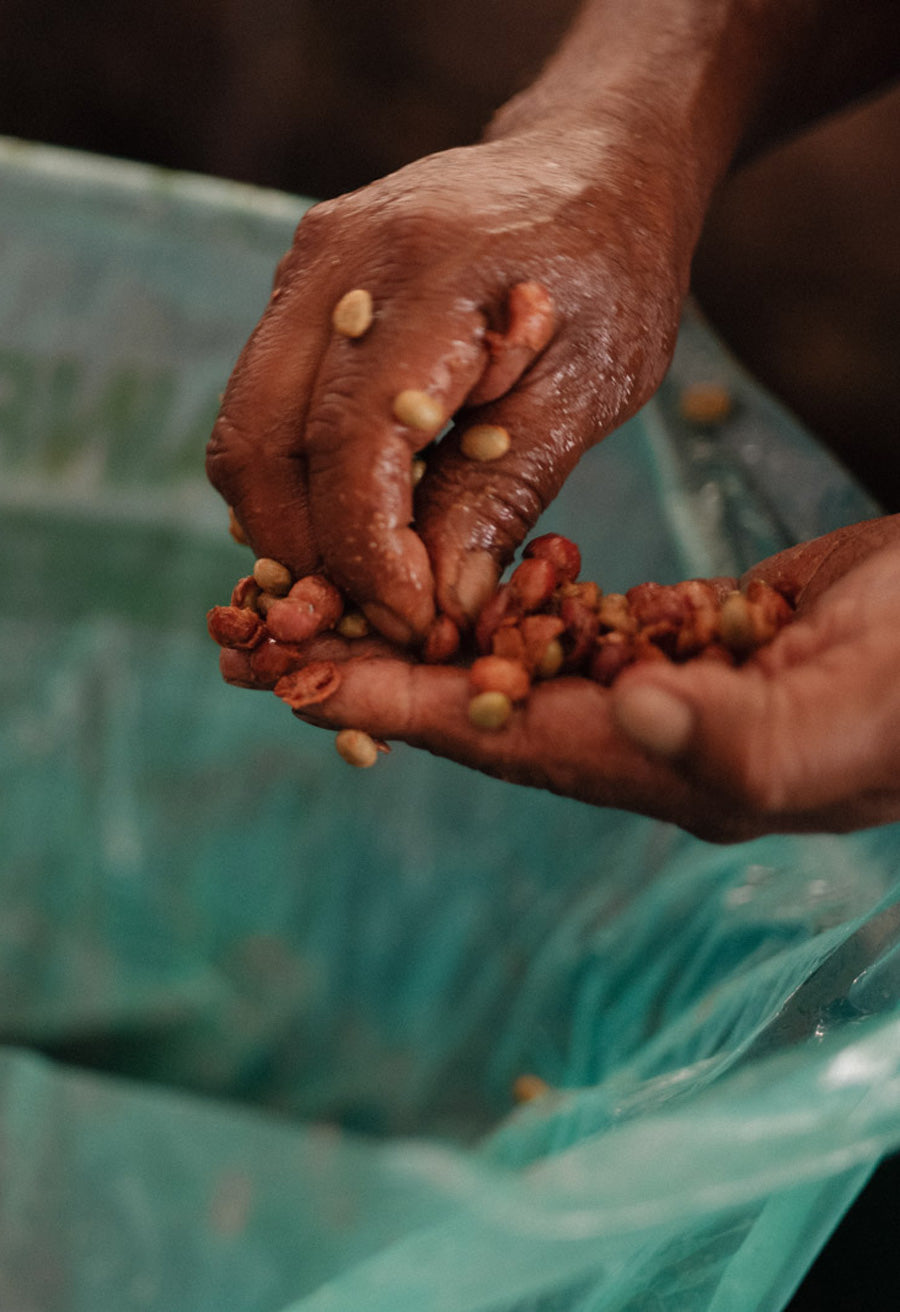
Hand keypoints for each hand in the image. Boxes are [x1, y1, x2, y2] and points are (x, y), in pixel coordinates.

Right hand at [206, 125, 689, 643]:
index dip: (366, 553)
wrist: (593, 161)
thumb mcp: (591, 385)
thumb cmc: (614, 272)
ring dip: (286, 523)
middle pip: (262, 443)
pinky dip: (291, 478)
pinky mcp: (297, 282)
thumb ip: (503, 491)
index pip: (351, 443)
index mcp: (430, 278)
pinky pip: (261, 402)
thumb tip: (439, 602)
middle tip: (375, 617)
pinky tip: (349, 515)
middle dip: (309, 554)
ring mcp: (305, 264)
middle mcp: (340, 258)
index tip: (410, 622)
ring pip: (245, 430)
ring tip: (360, 577)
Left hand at [234, 516, 899, 842]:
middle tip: (268, 647)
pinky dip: (497, 610)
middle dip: (378, 679)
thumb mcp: (857, 709)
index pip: (512, 741)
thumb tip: (629, 713)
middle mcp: (656, 747)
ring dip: (417, 642)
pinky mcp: (687, 644)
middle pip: (488, 714)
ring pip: (515, 670)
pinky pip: (569, 633)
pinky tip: (444, 592)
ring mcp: (670, 697)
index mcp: (678, 772)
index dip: (407, 711)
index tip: (304, 682)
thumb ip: (744, 736)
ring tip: (326, 612)